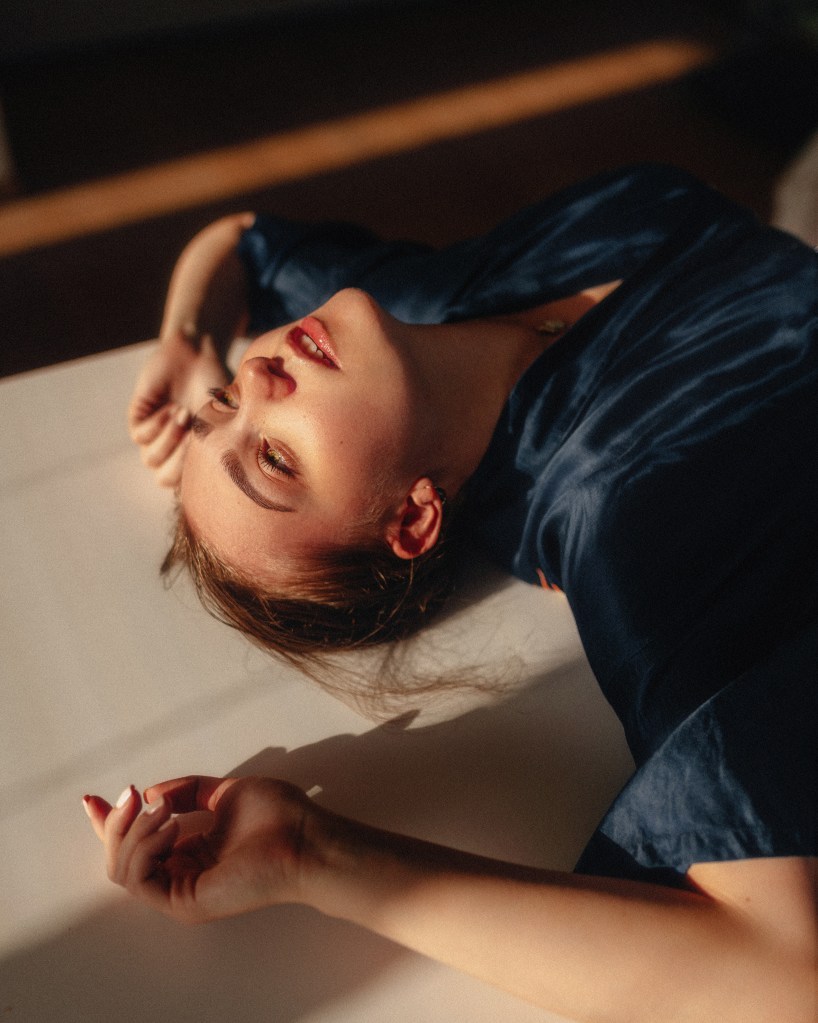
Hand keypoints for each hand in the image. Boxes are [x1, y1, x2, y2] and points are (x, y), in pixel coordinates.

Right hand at [83, 775, 315, 921]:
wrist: (305, 840)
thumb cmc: (279, 816)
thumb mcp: (225, 792)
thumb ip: (188, 792)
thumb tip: (151, 794)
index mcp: (192, 850)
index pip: (138, 842)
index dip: (110, 821)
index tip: (92, 798)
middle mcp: (182, 872)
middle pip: (120, 857)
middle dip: (114, 823)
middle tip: (130, 795)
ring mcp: (181, 890)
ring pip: (124, 867)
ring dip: (133, 830)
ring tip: (162, 809)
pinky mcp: (184, 902)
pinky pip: (140, 878)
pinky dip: (145, 847)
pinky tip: (169, 826)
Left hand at [127, 331, 228, 487]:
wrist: (196, 353)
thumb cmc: (215, 384)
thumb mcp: (226, 418)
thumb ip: (222, 447)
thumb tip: (223, 475)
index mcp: (193, 455)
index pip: (188, 486)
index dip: (198, 473)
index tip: (212, 449)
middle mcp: (171, 450)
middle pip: (163, 479)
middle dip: (178, 460)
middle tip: (193, 436)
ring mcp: (154, 435)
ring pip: (150, 460)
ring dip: (169, 438)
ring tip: (183, 414)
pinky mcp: (138, 419)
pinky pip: (140, 437)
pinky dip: (158, 424)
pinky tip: (170, 408)